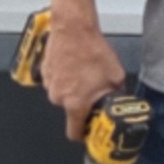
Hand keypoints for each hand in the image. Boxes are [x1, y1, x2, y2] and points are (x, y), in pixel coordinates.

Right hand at [41, 17, 127, 139]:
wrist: (73, 28)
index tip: (91, 131)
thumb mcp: (115, 76)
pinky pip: (58, 80)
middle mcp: (58, 98)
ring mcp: (49, 84)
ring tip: (86, 72)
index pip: (74, 133)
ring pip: (64, 94)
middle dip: (83, 103)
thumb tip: (118, 98)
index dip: (84, 135)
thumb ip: (115, 93)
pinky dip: (67, 76)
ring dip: (74, 88)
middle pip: (72, 110)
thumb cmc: (91, 51)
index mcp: (75, 104)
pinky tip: (77, 63)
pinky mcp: (45, 71)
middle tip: (95, 89)